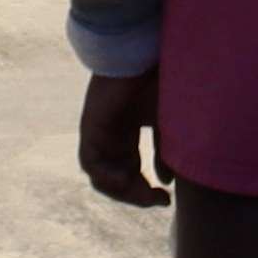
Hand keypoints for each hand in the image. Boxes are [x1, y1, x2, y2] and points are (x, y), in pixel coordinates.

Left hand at [79, 68, 169, 206]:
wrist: (144, 57)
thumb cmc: (159, 82)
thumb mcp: (167, 124)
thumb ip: (164, 152)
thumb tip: (166, 182)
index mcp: (128, 133)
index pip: (131, 171)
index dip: (147, 190)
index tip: (167, 198)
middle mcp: (111, 136)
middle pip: (117, 179)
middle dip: (138, 195)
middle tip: (159, 201)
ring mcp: (99, 133)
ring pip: (102, 176)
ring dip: (123, 191)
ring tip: (145, 194)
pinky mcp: (90, 129)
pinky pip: (91, 164)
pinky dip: (107, 176)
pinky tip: (128, 179)